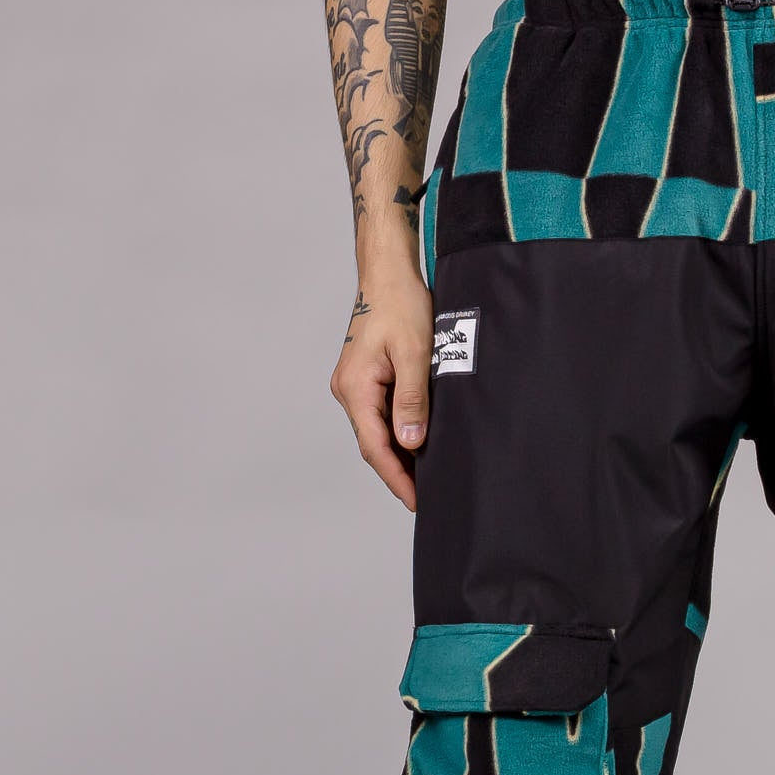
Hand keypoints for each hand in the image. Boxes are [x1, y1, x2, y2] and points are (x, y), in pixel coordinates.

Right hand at [330, 269, 432, 510]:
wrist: (388, 274)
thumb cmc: (401, 305)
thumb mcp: (415, 353)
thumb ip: (413, 399)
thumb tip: (410, 442)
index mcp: (355, 387)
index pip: (375, 446)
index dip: (396, 477)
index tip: (416, 500)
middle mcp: (347, 390)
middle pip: (373, 444)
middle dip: (398, 473)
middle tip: (426, 498)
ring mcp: (354, 386)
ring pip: (377, 432)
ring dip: (399, 455)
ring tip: (426, 479)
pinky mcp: (365, 380)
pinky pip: (380, 416)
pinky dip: (398, 434)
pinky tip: (417, 446)